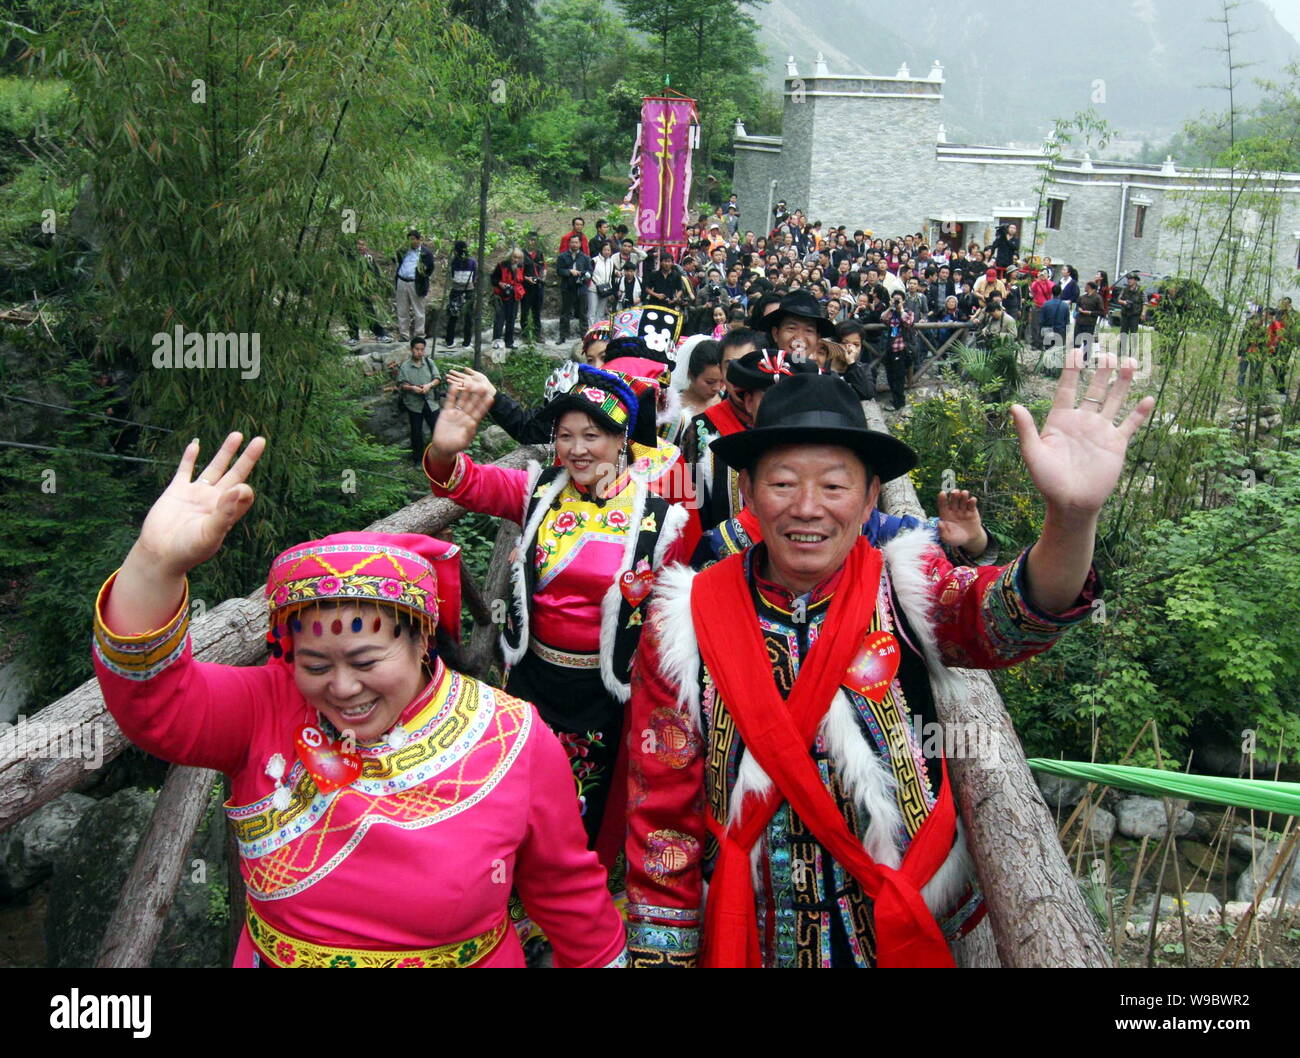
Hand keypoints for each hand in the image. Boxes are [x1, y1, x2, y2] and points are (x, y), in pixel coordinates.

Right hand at [136, 433, 265, 576]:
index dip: (244, 488)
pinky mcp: (176, 492)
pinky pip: (185, 471)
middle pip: (235, 474)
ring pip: (214, 467)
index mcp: (226, 512)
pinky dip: (189, 458)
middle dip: (247, 457)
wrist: (160, 554)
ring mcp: (196, 494)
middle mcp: (214, 500)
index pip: (244, 493)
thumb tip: (240, 488)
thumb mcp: (210, 534)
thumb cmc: (188, 550)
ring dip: (225, 452)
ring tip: (237, 434)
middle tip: (260, 440)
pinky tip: (196, 444)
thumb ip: (225, 513)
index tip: (237, 489)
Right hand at [430, 375, 493, 458]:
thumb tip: (473, 423)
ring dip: (466, 392)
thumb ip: (468, 433)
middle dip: (478, 395)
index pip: (480, 412)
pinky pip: (450, 401)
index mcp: (471, 422)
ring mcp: (456, 413)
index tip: (491, 397)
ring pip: (462, 400)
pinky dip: (452, 394)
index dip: (485, 405)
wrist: (442, 447)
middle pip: (472, 403)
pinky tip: (454, 385)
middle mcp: (465, 416)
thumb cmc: (455, 446)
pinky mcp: (446, 412)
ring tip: (470, 382)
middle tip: (483, 386)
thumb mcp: (463, 441)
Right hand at [445, 366, 496, 404]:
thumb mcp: (478, 375)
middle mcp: (468, 383)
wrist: (490, 390)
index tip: (450, 371)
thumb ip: (471, 371)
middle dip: (452, 377)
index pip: (461, 376)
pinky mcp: (469, 392)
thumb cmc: (486, 383)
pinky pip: (462, 390)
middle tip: (446, 375)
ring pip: (459, 385)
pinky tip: (454, 385)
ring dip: (453, 382)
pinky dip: (457, 387)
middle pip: (458, 380)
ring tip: (447, 379)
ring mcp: (468, 388)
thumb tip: (465, 368)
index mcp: (469, 379)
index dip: (455, 373)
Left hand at [936, 489, 987, 554]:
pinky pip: (972, 504)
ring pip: (963, 499)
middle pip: (953, 499)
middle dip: (954, 495)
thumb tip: (939, 523)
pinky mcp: (972, 511)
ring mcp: (963, 509)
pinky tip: (972, 500)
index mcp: (945, 514)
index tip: (942, 493)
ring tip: (964, 493)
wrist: (969, 540)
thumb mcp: (947, 538)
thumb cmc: (955, 538)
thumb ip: (942, 531)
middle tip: (955, 492)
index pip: (942, 504)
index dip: (942, 498)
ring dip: (963, 495)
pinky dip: (972, 501)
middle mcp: (954, 509)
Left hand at [1010, 352, 1154, 515]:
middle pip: (1094, 389)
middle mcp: (1082, 421)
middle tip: (1108, 352)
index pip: (1067, 389)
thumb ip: (1026, 430)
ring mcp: (1100, 431)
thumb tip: (1014, 406)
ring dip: (1122, 383)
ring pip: (1114, 400)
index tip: (1076, 351)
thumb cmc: (1047, 481)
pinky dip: (1139, 413)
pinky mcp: (1116, 444)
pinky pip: (1130, 425)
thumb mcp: (1033, 454)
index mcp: (1060, 420)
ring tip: (1130, 362)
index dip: (1072, 370)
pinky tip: (1148, 398)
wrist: (1071, 503)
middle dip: (1100, 371)